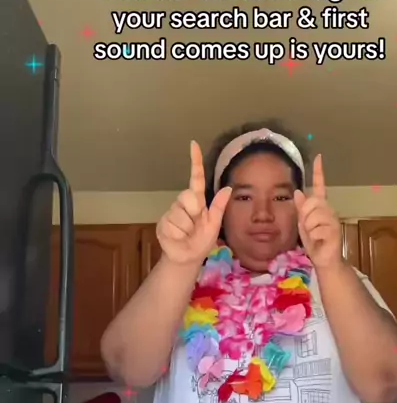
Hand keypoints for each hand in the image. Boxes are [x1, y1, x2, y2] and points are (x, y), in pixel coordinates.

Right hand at [156, 141, 231, 266]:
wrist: (187, 258)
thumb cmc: (201, 240)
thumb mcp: (214, 224)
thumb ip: (219, 207)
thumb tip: (228, 188)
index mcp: (197, 201)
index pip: (196, 178)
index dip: (195, 161)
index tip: (193, 144)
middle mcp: (182, 202)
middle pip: (189, 197)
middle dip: (194, 212)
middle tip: (196, 225)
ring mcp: (171, 212)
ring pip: (181, 214)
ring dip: (188, 228)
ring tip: (187, 234)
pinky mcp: (163, 223)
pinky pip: (174, 225)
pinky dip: (180, 234)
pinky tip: (179, 237)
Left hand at [293, 154, 342, 270]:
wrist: (324, 259)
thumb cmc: (315, 241)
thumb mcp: (303, 224)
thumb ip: (301, 209)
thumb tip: (298, 192)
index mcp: (321, 206)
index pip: (320, 186)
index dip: (319, 172)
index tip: (318, 157)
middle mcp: (329, 209)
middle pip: (312, 202)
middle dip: (305, 216)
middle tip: (309, 228)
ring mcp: (333, 219)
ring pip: (314, 216)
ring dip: (309, 228)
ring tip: (315, 236)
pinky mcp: (335, 230)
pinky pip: (317, 229)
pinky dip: (314, 237)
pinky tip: (320, 241)